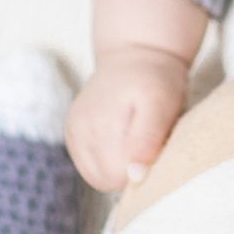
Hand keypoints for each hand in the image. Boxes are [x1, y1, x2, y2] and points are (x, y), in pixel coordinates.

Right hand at [65, 43, 191, 194]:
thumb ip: (147, 140)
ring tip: (135, 139)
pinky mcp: (71, 133)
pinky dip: (107, 161)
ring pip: (98, 178)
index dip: (143, 171)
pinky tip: (121, 140)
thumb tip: (135, 176)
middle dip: (131, 170)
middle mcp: (81, 130)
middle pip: (108, 180)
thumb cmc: (157, 79)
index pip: (120, 178)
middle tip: (149, 143)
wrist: (137, 53)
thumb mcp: (162, 104)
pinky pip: (90, 167)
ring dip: (118, 166)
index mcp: (103, 124)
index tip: (157, 150)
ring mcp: (73, 132)